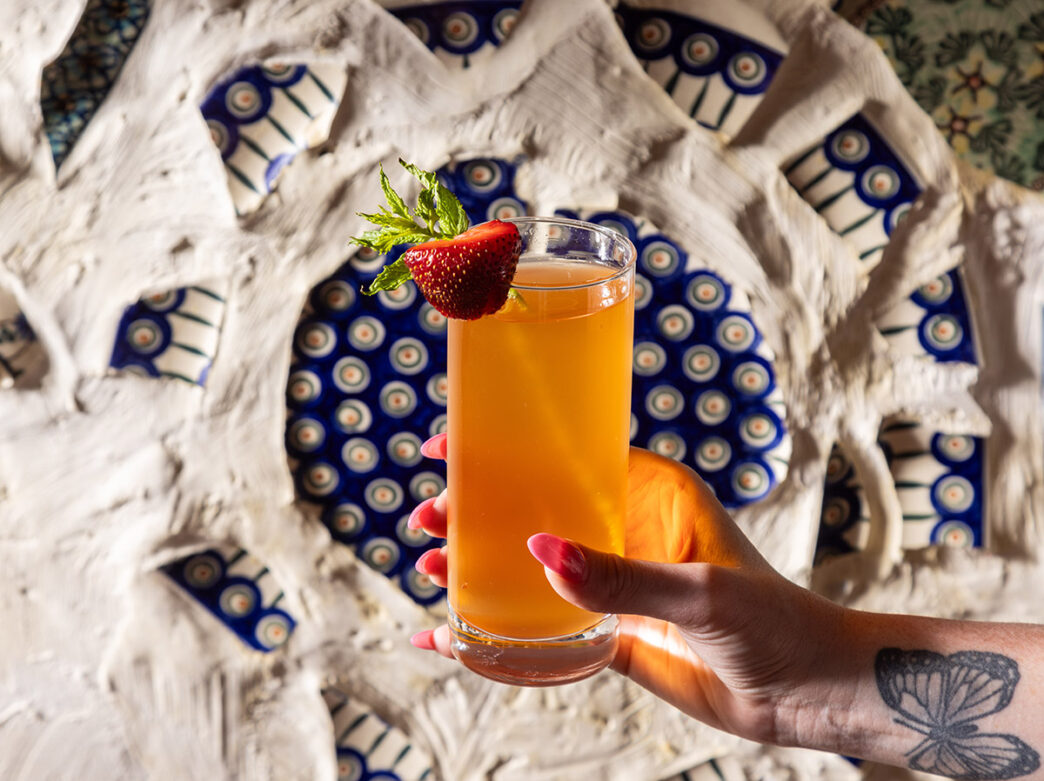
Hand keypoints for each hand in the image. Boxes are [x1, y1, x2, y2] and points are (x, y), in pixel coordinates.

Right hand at [409, 434, 844, 744]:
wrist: (805, 693)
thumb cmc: (774, 622)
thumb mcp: (700, 591)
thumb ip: (624, 577)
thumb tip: (540, 553)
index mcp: (652, 493)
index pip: (568, 455)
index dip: (508, 448)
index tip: (451, 445)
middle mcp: (627, 529)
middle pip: (537, 506)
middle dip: (479, 508)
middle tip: (427, 515)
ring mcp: (615, 581)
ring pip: (532, 562)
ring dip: (478, 561)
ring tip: (427, 563)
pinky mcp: (610, 630)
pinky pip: (543, 621)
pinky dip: (498, 624)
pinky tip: (451, 631)